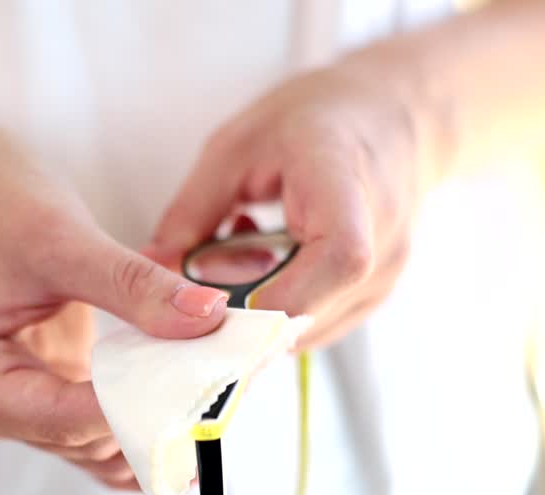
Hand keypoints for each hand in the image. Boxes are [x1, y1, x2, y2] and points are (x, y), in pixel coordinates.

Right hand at [0, 122, 228, 489]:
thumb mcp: (66, 239)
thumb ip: (136, 287)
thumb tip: (206, 318)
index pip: (59, 418)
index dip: (132, 412)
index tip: (200, 395)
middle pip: (82, 440)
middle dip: (152, 418)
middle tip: (225, 392)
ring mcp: (14, 411)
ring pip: (99, 448)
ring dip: (155, 425)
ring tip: (215, 396)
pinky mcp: (46, 400)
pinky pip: (102, 430)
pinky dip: (144, 417)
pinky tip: (188, 404)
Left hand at [147, 62, 423, 348]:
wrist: (394, 115)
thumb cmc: (316, 119)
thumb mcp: (236, 146)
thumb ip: (191, 211)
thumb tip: (150, 268)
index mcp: (346, 184)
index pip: (340, 257)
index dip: (280, 296)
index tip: (223, 302)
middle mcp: (381, 238)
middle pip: (312, 308)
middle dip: (242, 312)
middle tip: (203, 276)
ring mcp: (385, 275)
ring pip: (309, 328)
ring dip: (257, 312)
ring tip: (242, 254)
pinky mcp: (374, 295)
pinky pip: (317, 325)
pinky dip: (279, 310)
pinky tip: (267, 266)